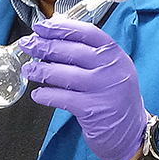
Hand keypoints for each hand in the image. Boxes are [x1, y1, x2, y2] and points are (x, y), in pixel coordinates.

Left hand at [18, 15, 147, 159]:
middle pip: (72, 51)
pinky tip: (37, 94)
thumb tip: (53, 38)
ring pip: (64, 74)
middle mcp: (111, 69)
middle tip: (27, 45)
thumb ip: (88, 54)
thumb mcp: (110, 69)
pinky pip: (62, 98)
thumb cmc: (114, 97)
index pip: (86, 32)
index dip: (60, 27)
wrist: (131, 133)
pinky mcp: (93, 110)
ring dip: (41, 70)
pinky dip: (46, 95)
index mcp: (114, 54)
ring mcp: (103, 89)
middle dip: (44, 46)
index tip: (40, 27)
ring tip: (28, 69)